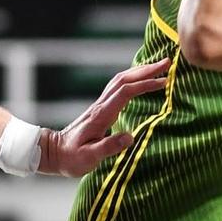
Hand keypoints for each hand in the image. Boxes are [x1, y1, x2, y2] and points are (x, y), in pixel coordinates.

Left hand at [37, 58, 164, 177]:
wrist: (55, 153)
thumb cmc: (72, 158)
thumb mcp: (89, 157)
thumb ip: (108, 147)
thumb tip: (130, 137)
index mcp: (101, 115)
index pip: (126, 92)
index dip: (145, 85)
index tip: (164, 82)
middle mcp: (101, 105)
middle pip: (124, 79)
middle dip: (146, 70)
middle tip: (167, 63)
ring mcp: (100, 105)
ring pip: (120, 80)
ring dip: (139, 71)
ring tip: (158, 67)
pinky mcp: (100, 108)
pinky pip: (118, 86)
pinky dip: (131, 78)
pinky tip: (140, 79)